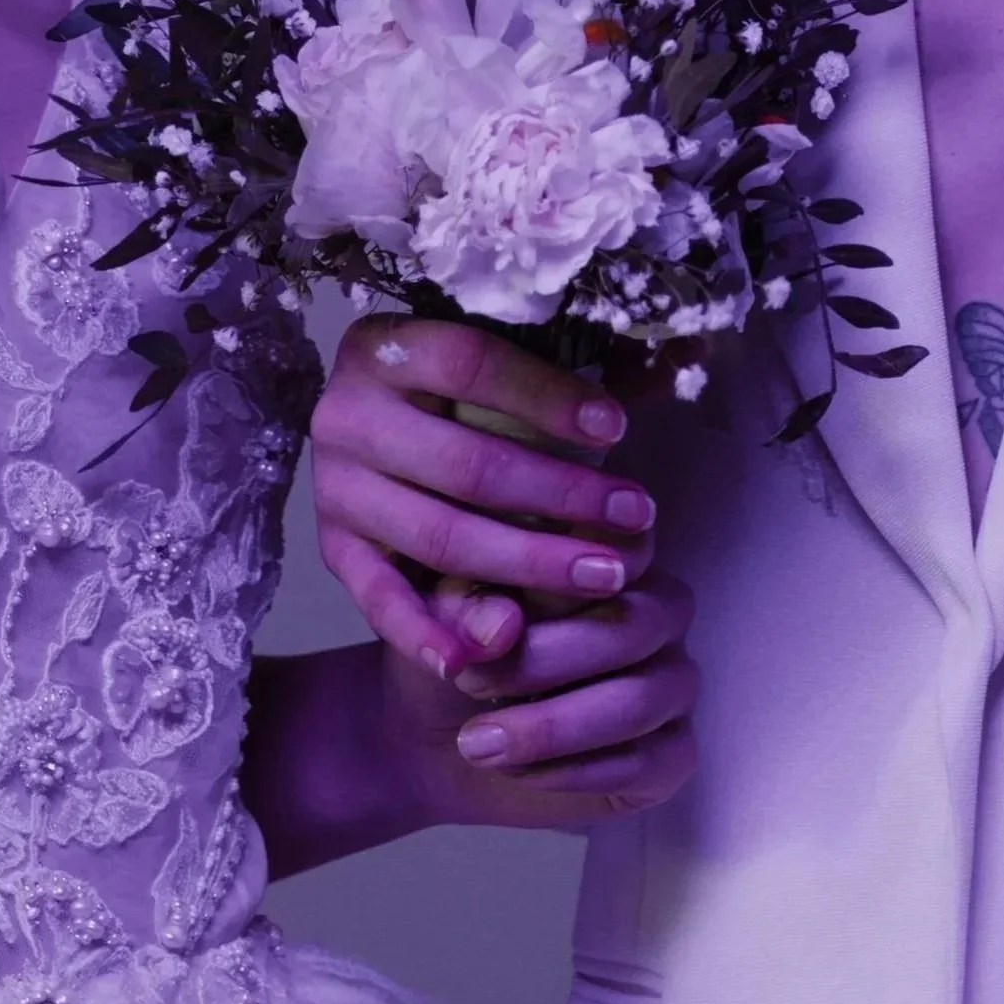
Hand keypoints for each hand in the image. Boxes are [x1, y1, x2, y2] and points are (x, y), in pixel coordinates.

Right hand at [312, 316, 658, 679]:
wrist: (370, 437)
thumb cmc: (455, 397)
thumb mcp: (494, 368)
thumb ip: (563, 369)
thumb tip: (669, 373)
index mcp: (386, 350)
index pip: (471, 364)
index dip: (547, 397)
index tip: (619, 428)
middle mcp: (346, 416)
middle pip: (464, 463)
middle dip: (560, 495)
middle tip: (636, 517)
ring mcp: (335, 489)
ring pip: (438, 534)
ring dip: (528, 563)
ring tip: (605, 574)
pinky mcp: (334, 551)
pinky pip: (380, 600)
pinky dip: (428, 634)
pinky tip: (485, 654)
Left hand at [381, 563, 698, 827]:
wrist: (434, 735)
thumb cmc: (451, 649)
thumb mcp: (437, 613)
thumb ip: (466, 606)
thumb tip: (504, 626)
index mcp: (613, 551)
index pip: (621, 543)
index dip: (567, 570)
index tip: (504, 604)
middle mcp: (658, 609)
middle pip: (631, 625)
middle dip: (542, 661)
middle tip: (467, 683)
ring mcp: (674, 680)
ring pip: (638, 701)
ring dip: (550, 727)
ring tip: (477, 742)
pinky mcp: (673, 752)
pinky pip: (648, 762)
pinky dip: (574, 771)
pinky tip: (517, 770)